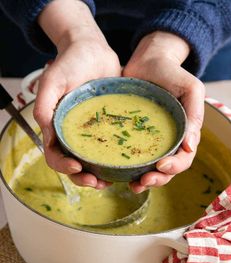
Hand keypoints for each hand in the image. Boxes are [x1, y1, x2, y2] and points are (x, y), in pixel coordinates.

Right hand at [34, 0, 120, 188]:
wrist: (93, 50)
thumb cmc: (70, 63)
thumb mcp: (52, 80)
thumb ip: (44, 105)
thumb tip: (45, 132)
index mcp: (57, 128)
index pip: (55, 155)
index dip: (64, 166)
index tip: (77, 166)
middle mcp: (74, 135)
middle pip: (74, 166)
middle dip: (83, 178)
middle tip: (97, 182)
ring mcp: (92, 133)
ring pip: (93, 162)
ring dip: (99, 175)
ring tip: (110, 181)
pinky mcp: (109, 129)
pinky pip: (111, 149)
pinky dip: (114, 161)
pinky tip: (123, 166)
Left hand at [123, 31, 204, 192]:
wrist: (147, 61)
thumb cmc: (172, 73)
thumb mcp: (190, 89)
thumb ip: (194, 115)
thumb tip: (191, 147)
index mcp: (183, 135)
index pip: (183, 159)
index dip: (174, 167)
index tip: (161, 165)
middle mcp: (165, 142)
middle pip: (164, 171)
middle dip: (156, 180)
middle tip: (142, 181)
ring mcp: (146, 142)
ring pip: (147, 169)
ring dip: (141, 181)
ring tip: (131, 185)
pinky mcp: (128, 137)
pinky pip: (127, 158)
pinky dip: (124, 169)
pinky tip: (116, 173)